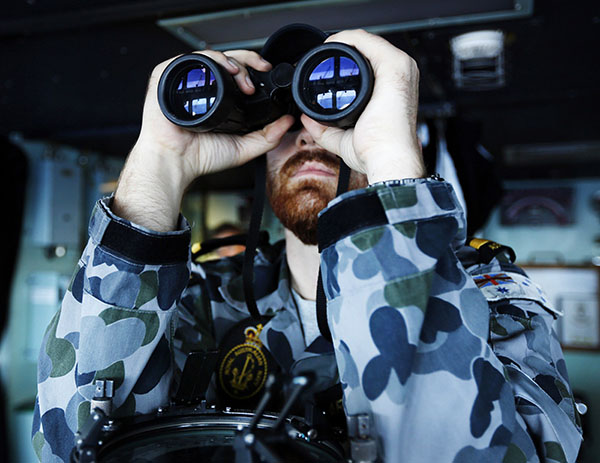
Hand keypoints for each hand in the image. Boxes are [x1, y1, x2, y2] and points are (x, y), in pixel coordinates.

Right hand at [114, 50, 293, 230]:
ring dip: (234, 61)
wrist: (176, 161)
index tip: (267, 72)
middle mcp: (201, 87)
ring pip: (212, 56)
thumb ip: (268, 136)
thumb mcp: (243, 147)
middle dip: (249, 62)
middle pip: (227, 59)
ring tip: (244, 80)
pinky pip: (192, 58)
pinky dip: (212, 58)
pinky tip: (226, 68)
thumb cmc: (200, 156)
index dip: (253, 68)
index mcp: (217, 98)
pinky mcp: (168, 76)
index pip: (236, 73)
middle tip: (260, 72)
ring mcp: (184, 80)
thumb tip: (288, 122)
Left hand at [300, 29, 425, 182]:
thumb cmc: (376, 153)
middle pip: (366, 50)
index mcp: (392, 89)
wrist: (388, 159)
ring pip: (366, 41)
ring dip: (341, 42)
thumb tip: (306, 120)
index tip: (323, 71)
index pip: (368, 63)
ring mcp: (400, 68)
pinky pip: (367, 41)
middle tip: (319, 62)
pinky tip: (330, 47)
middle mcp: (400, 75)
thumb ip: (324, 129)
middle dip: (340, 51)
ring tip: (322, 53)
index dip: (343, 63)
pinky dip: (346, 39)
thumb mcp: (344, 139)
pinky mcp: (395, 66)